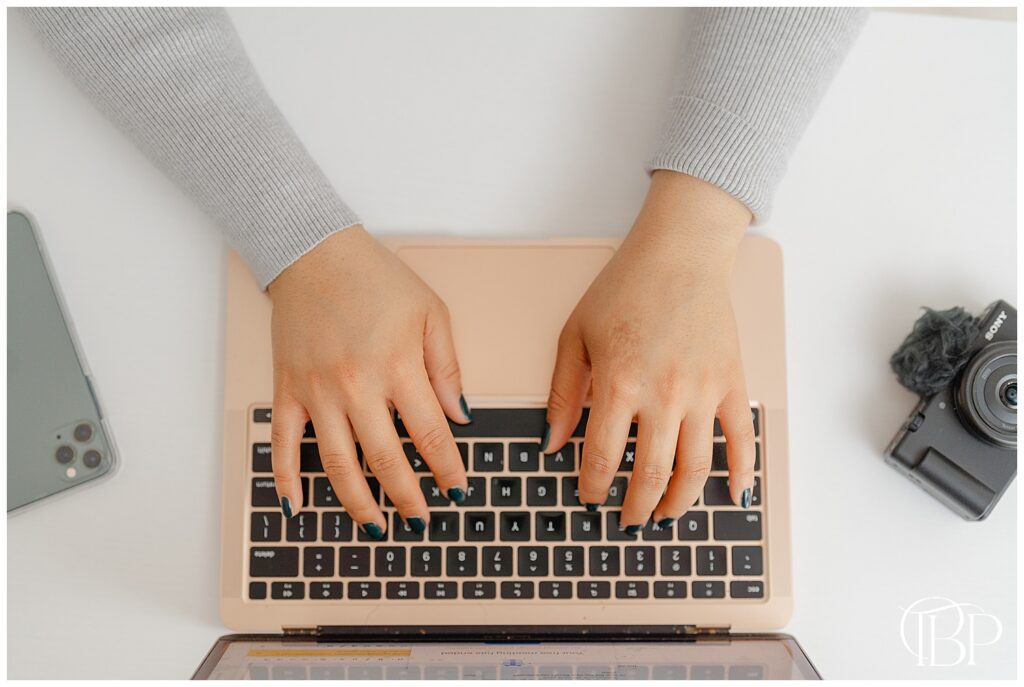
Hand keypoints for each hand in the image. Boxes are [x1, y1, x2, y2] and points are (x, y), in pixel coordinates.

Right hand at [267, 226, 470, 537]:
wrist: (314, 253)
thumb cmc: (376, 279)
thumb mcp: (431, 312)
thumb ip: (446, 368)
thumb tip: (461, 416)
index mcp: (397, 366)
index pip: (431, 434)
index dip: (448, 470)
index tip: (458, 492)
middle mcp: (357, 386)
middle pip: (386, 460)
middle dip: (408, 498)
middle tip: (421, 522)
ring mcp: (317, 392)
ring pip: (337, 463)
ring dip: (357, 502)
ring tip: (375, 527)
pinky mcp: (287, 389)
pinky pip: (283, 443)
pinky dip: (286, 479)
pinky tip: (297, 507)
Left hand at [544, 171, 756, 530]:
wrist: (680, 254)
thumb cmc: (624, 289)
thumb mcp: (577, 335)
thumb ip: (563, 393)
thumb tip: (551, 444)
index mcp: (619, 384)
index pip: (603, 458)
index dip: (593, 488)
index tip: (589, 499)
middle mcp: (664, 395)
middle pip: (651, 475)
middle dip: (634, 508)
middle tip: (626, 520)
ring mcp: (704, 392)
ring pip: (695, 469)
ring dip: (679, 503)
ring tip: (664, 517)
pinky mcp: (732, 384)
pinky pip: (741, 440)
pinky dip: (739, 474)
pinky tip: (730, 496)